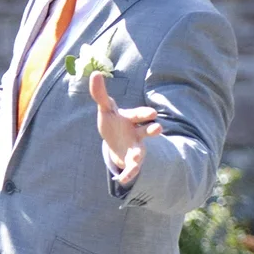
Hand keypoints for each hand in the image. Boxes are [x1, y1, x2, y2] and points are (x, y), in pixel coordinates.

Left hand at [89, 72, 161, 187]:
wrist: (116, 142)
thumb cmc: (113, 122)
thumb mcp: (106, 109)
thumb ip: (100, 94)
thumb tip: (95, 74)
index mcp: (131, 118)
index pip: (138, 115)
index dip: (144, 114)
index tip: (151, 114)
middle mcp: (138, 132)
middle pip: (147, 131)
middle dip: (152, 130)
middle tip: (158, 128)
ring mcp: (136, 147)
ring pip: (142, 151)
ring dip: (139, 156)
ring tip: (137, 162)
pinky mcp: (132, 160)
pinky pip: (132, 168)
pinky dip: (128, 174)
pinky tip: (122, 180)